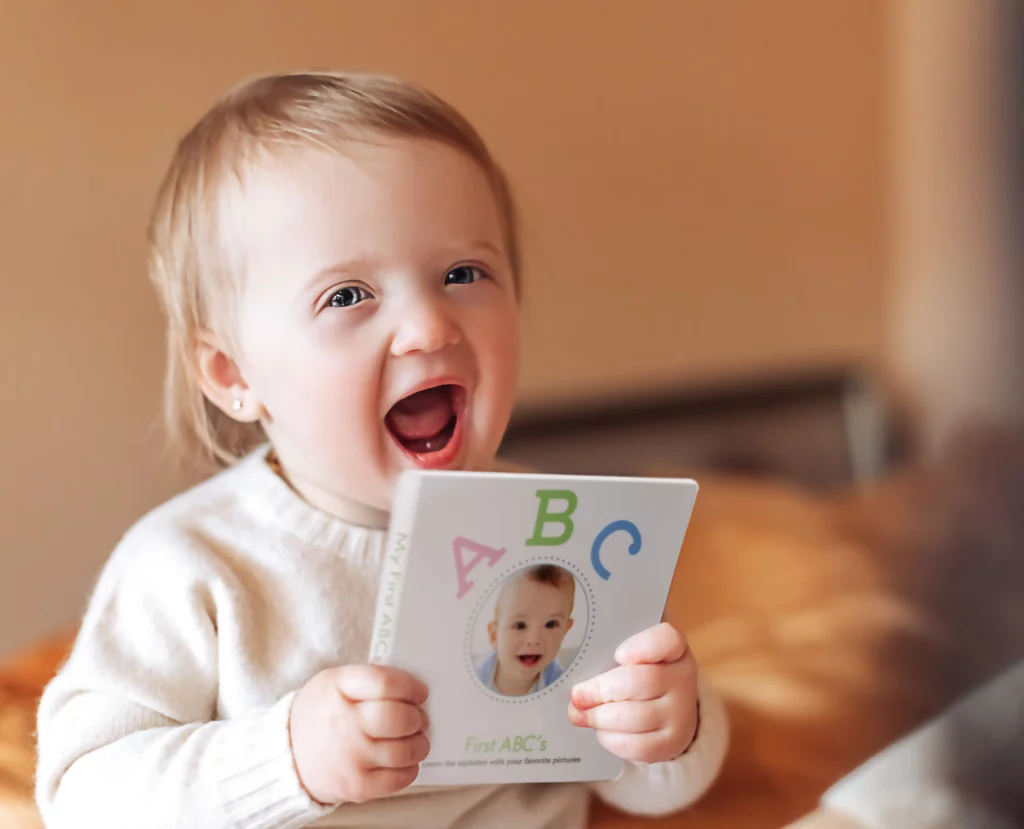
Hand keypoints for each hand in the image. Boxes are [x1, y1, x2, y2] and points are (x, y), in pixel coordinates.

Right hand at [289, 665, 429, 804]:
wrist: (287, 757)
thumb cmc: (322, 714)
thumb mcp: (335, 682)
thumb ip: (370, 680)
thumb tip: (414, 691)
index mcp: (338, 689)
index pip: (385, 682)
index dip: (411, 686)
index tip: (421, 692)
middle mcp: (343, 724)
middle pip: (399, 718)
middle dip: (418, 717)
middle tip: (420, 718)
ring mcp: (350, 758)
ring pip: (405, 750)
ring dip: (420, 744)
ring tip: (416, 739)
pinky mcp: (357, 787)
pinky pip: (399, 778)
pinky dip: (411, 768)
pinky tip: (406, 760)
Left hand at [568, 622, 697, 762]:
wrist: (670, 712)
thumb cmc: (641, 677)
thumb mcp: (632, 659)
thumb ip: (607, 664)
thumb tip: (577, 695)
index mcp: (674, 649)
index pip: (666, 639)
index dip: (641, 647)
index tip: (618, 656)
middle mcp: (683, 678)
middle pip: (638, 682)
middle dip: (601, 690)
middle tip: (577, 696)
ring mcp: (681, 713)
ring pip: (635, 717)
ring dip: (600, 718)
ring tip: (581, 715)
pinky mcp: (673, 743)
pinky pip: (638, 746)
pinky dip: (612, 739)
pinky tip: (603, 732)